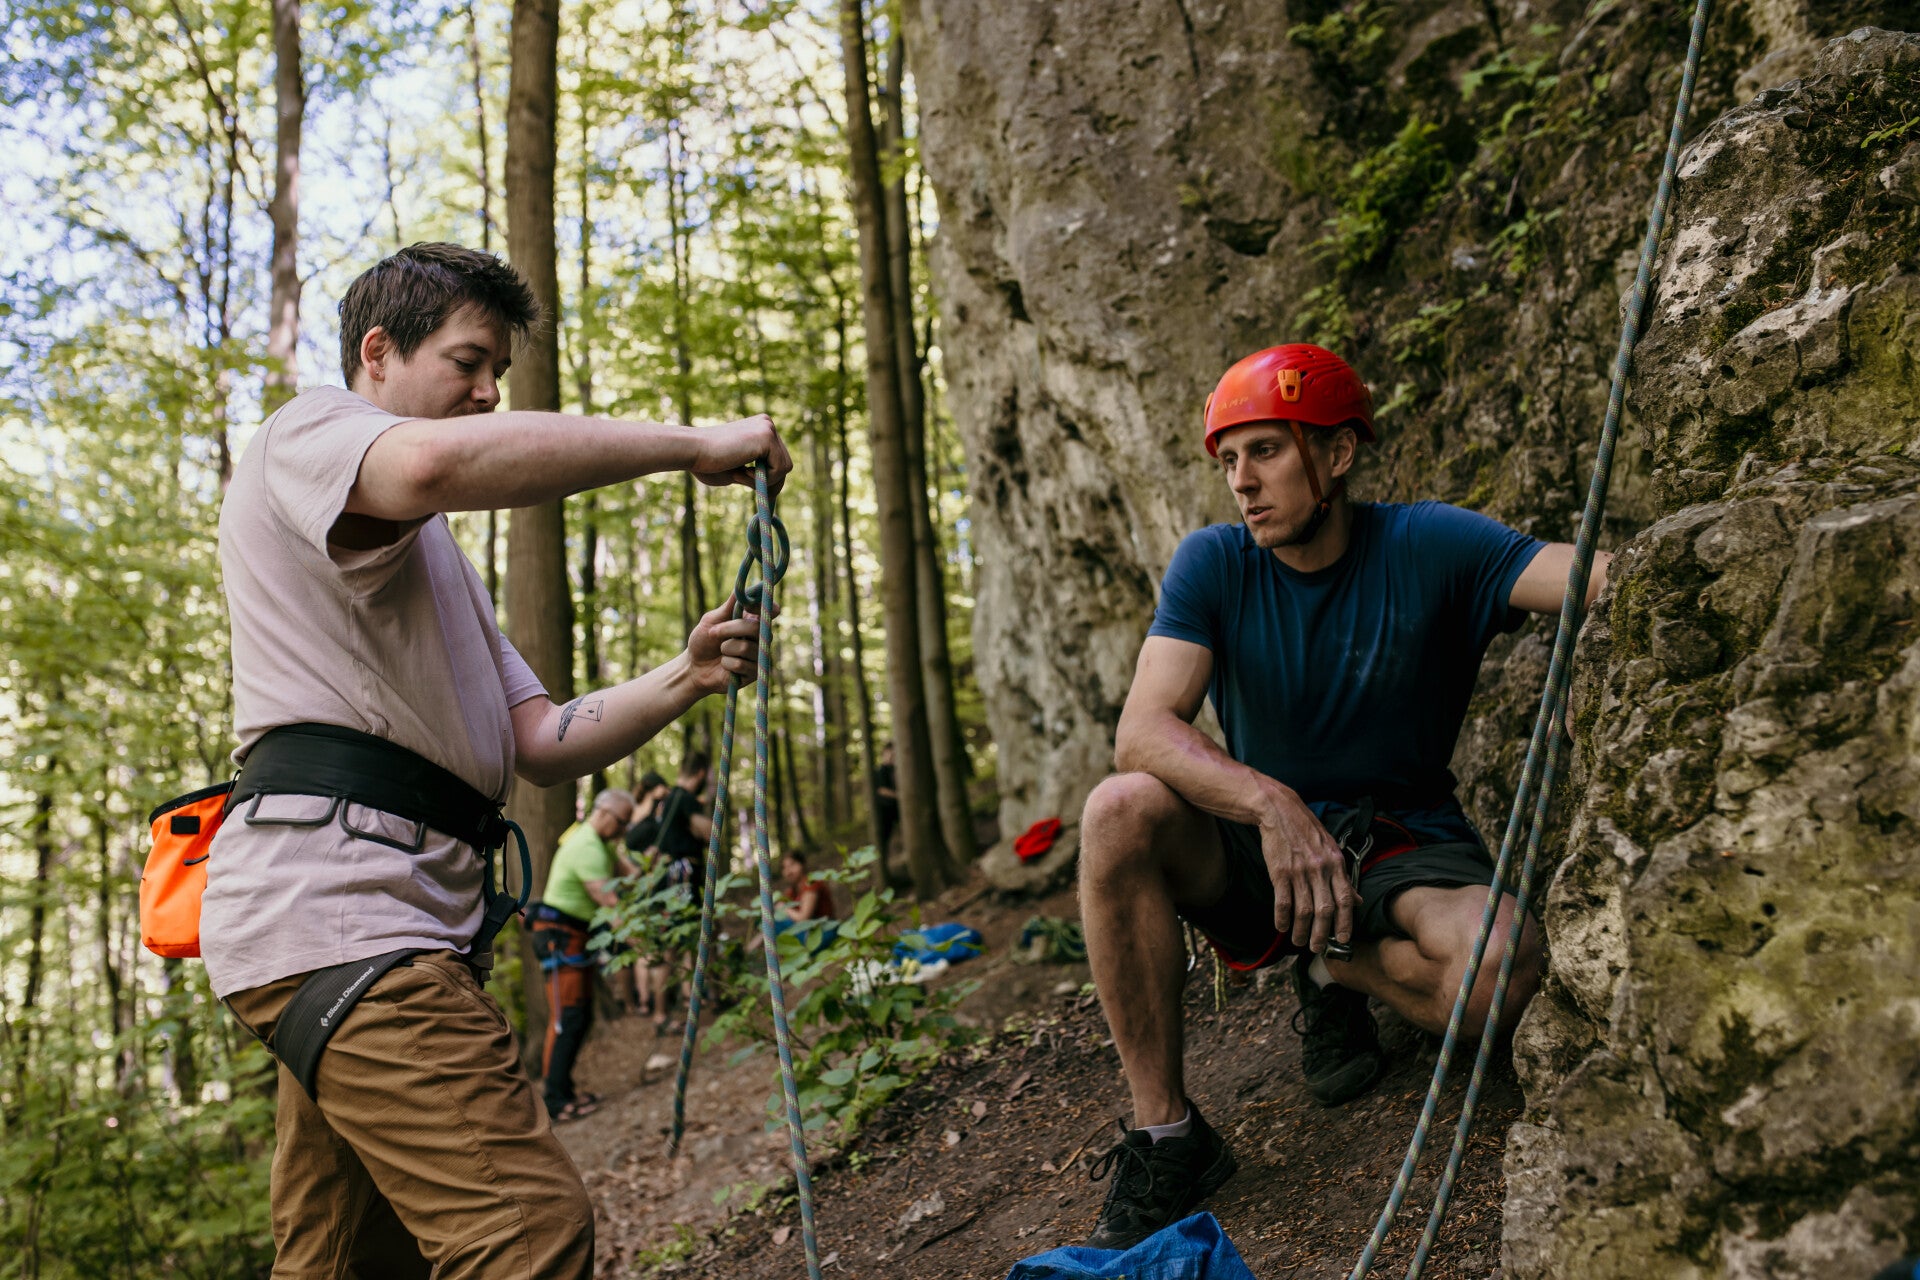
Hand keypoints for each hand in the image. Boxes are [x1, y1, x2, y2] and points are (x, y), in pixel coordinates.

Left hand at [684, 595, 779, 693]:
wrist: (694, 667)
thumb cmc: (703, 641)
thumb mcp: (712, 620)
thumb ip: (728, 606)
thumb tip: (740, 587)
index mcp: (753, 621)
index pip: (772, 610)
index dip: (763, 606)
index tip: (746, 607)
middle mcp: (760, 638)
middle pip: (756, 627)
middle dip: (730, 629)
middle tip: (713, 633)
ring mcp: (758, 656)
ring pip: (745, 647)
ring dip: (725, 648)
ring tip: (720, 652)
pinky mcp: (754, 673)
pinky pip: (740, 664)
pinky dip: (726, 663)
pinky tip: (724, 665)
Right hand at [692, 414, 791, 499]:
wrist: (691, 450)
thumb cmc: (705, 463)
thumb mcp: (737, 471)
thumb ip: (755, 476)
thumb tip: (774, 492)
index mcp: (759, 428)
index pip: (777, 459)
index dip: (767, 477)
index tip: (746, 482)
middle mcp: (767, 424)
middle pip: (785, 463)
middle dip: (769, 481)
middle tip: (741, 480)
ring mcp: (768, 428)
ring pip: (784, 468)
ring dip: (763, 481)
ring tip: (738, 474)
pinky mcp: (767, 436)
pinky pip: (780, 469)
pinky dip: (762, 479)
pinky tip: (740, 470)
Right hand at [1257, 787, 1354, 954]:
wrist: (1280, 811)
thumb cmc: (1306, 831)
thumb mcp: (1331, 850)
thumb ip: (1343, 877)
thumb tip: (1357, 901)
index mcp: (1336, 864)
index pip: (1346, 899)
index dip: (1346, 922)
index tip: (1344, 939)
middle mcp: (1320, 869)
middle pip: (1325, 910)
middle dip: (1322, 934)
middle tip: (1317, 948)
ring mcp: (1299, 871)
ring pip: (1304, 910)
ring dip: (1301, 930)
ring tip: (1298, 940)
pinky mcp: (1280, 871)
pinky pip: (1283, 901)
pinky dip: (1282, 917)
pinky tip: (1281, 926)